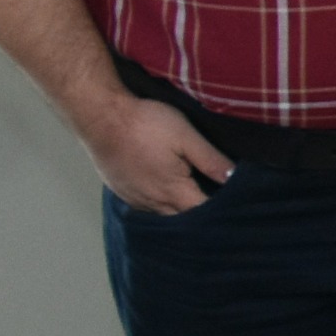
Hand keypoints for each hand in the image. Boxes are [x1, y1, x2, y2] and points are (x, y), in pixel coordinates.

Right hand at [81, 92, 232, 212]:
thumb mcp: (186, 136)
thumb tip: (235, 178)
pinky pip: (145, 207)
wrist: (100, 115)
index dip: (220, 213)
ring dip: (179, 212)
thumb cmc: (144, 123)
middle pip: (183, 220)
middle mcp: (152, 202)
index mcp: (172, 191)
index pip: (202, 214)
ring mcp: (133, 198)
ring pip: (163, 216)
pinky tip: (167, 194)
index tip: (233, 208)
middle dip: (201, 216)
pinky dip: (160, 206)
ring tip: (194, 200)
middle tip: (219, 206)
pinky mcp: (121, 191)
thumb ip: (211, 160)